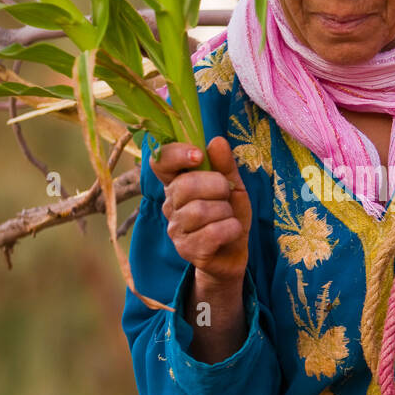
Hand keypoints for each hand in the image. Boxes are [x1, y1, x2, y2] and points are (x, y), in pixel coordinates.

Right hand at [151, 135, 251, 287]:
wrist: (234, 253)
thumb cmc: (229, 215)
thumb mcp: (233, 186)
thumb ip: (225, 165)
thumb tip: (216, 141)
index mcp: (177, 183)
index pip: (160, 162)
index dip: (176, 154)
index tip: (198, 155)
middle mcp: (170, 204)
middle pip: (185, 185)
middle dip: (217, 186)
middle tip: (226, 195)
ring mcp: (175, 229)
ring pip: (200, 210)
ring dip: (225, 211)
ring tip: (228, 217)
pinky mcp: (187, 250)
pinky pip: (212, 233)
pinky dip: (230, 229)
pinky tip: (231, 231)